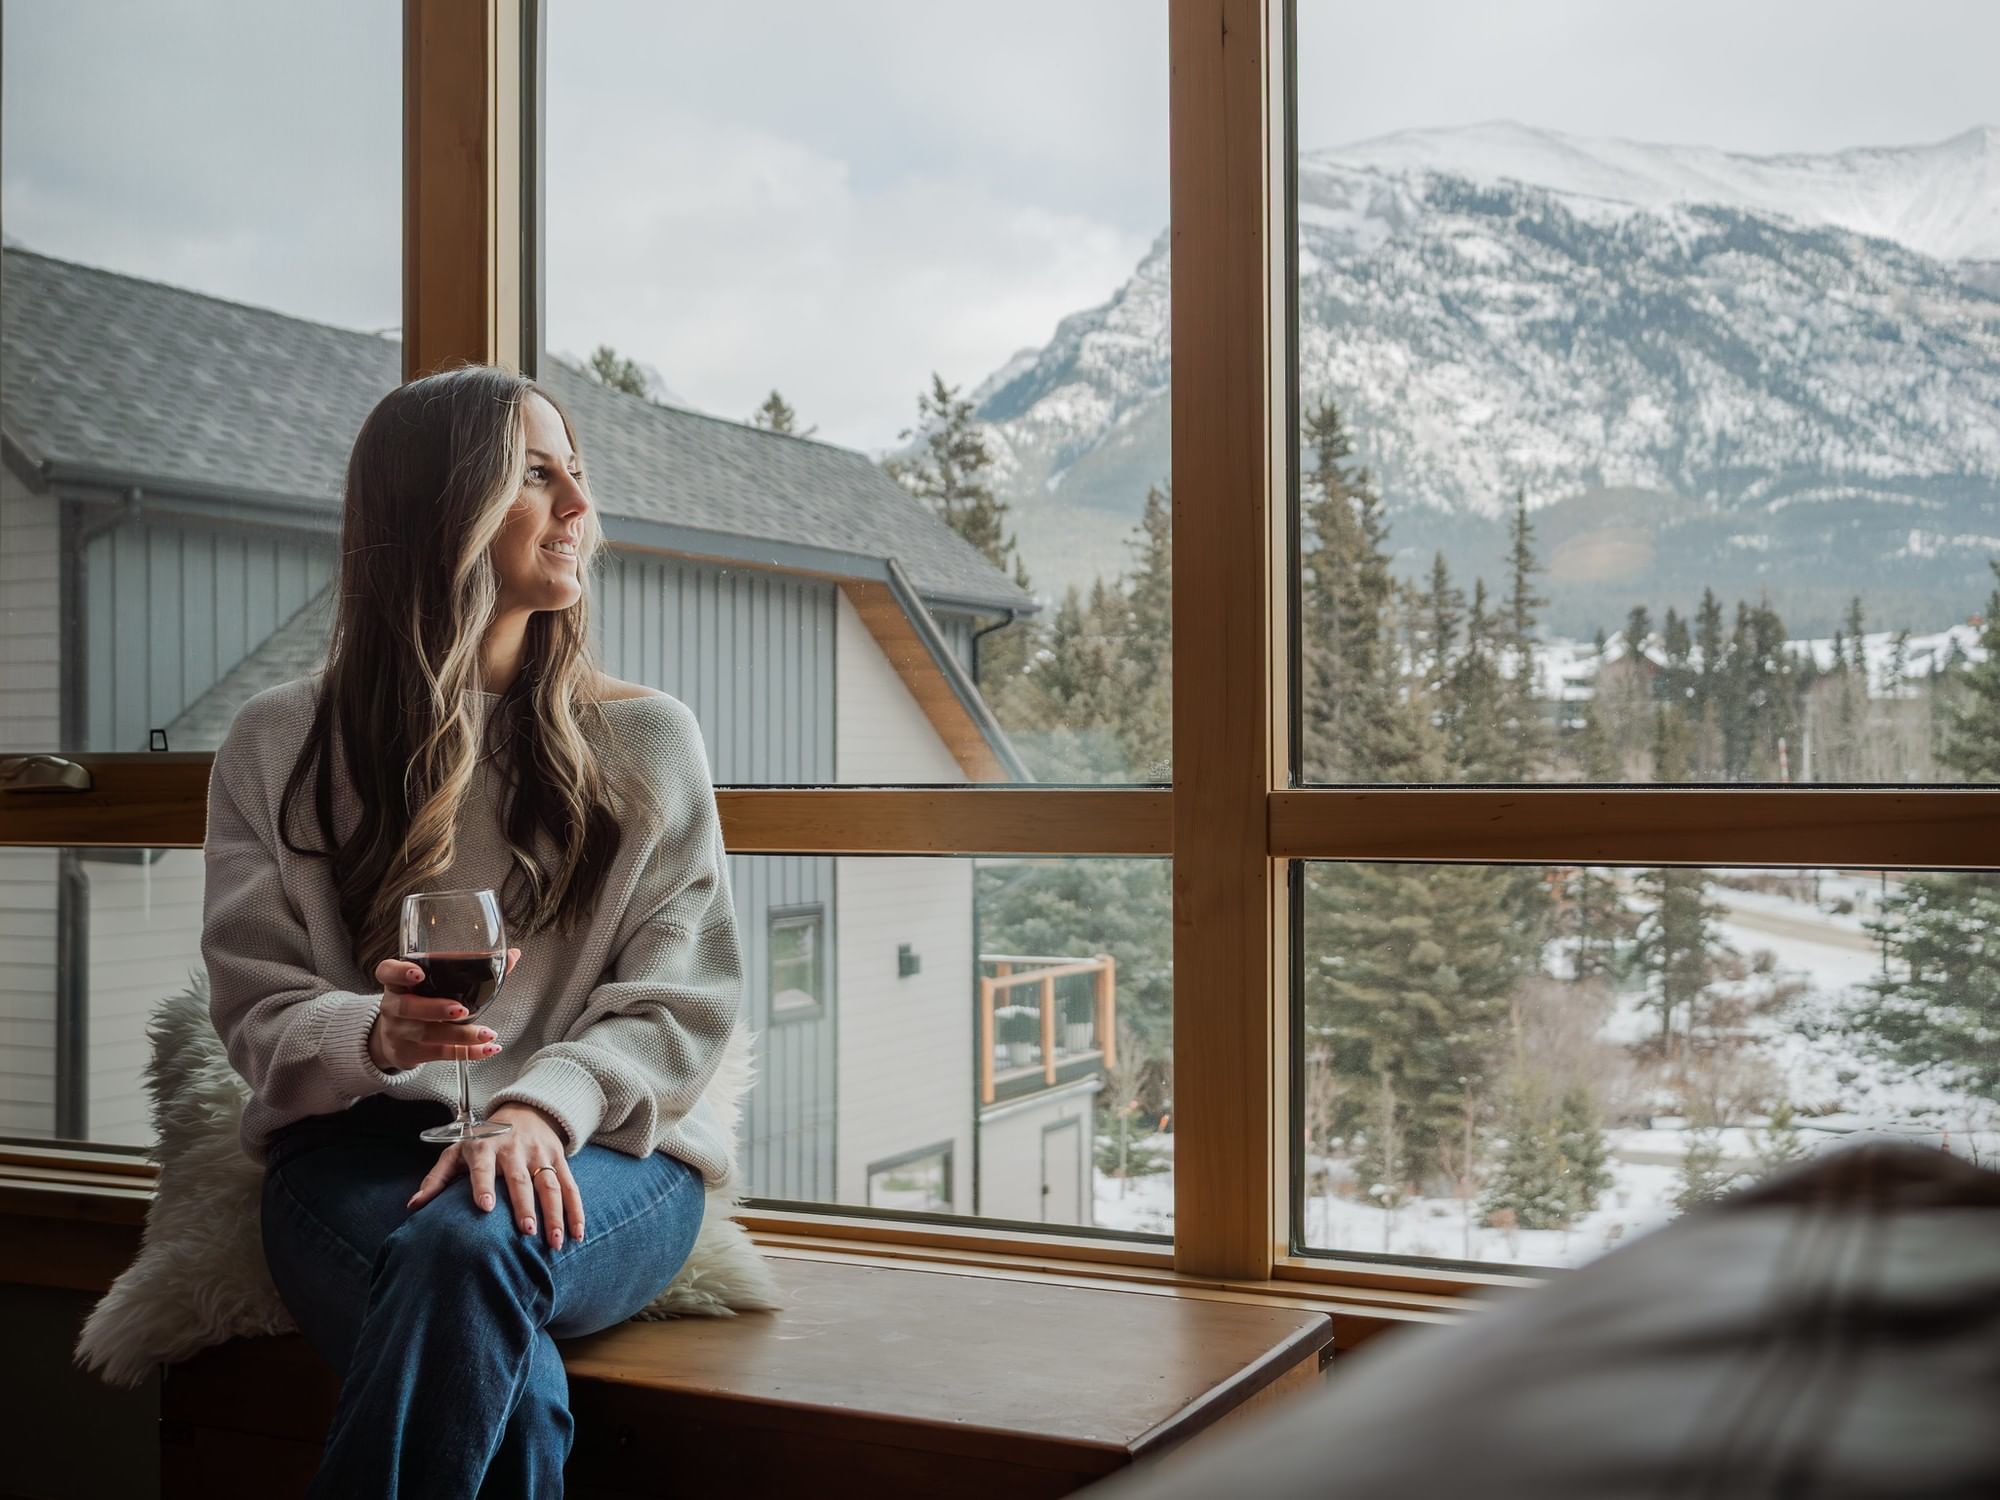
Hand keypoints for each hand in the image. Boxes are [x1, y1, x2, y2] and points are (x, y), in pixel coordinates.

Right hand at [367, 949, 519, 1072]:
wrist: (392, 1038)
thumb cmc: (420, 1000)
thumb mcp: (433, 983)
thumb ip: (470, 967)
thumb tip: (512, 955)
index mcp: (397, 983)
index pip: (387, 972)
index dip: (399, 972)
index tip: (417, 973)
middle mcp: (393, 1007)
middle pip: (407, 1007)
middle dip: (435, 1008)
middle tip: (461, 1010)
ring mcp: (399, 1032)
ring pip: (427, 1034)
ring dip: (460, 1034)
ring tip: (486, 1034)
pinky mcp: (410, 1053)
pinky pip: (441, 1053)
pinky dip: (467, 1052)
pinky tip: (487, 1049)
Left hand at [406, 1103, 583, 1249]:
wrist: (525, 1110)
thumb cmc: (483, 1139)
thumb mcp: (457, 1150)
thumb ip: (437, 1178)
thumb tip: (413, 1206)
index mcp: (485, 1147)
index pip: (484, 1166)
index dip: (484, 1185)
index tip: (485, 1207)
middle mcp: (514, 1149)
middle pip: (521, 1178)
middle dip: (525, 1204)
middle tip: (527, 1230)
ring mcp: (540, 1153)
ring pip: (549, 1184)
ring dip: (554, 1213)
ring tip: (553, 1241)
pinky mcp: (559, 1159)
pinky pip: (570, 1186)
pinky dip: (575, 1210)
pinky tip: (577, 1233)